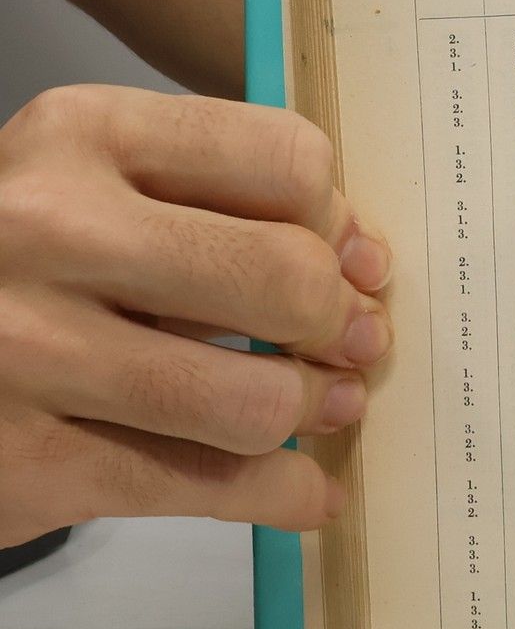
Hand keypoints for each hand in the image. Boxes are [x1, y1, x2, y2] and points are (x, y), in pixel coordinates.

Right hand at [0, 85, 390, 546]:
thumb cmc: (16, 262)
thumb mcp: (98, 185)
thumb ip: (227, 206)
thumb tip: (365, 268)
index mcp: (82, 134)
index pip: (286, 160)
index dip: (337, 219)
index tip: (349, 257)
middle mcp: (46, 230)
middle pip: (283, 276)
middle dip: (339, 322)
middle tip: (351, 343)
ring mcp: (25, 351)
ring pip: (254, 399)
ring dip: (310, 410)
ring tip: (317, 407)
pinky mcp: (23, 466)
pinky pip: (203, 487)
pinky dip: (278, 495)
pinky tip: (303, 491)